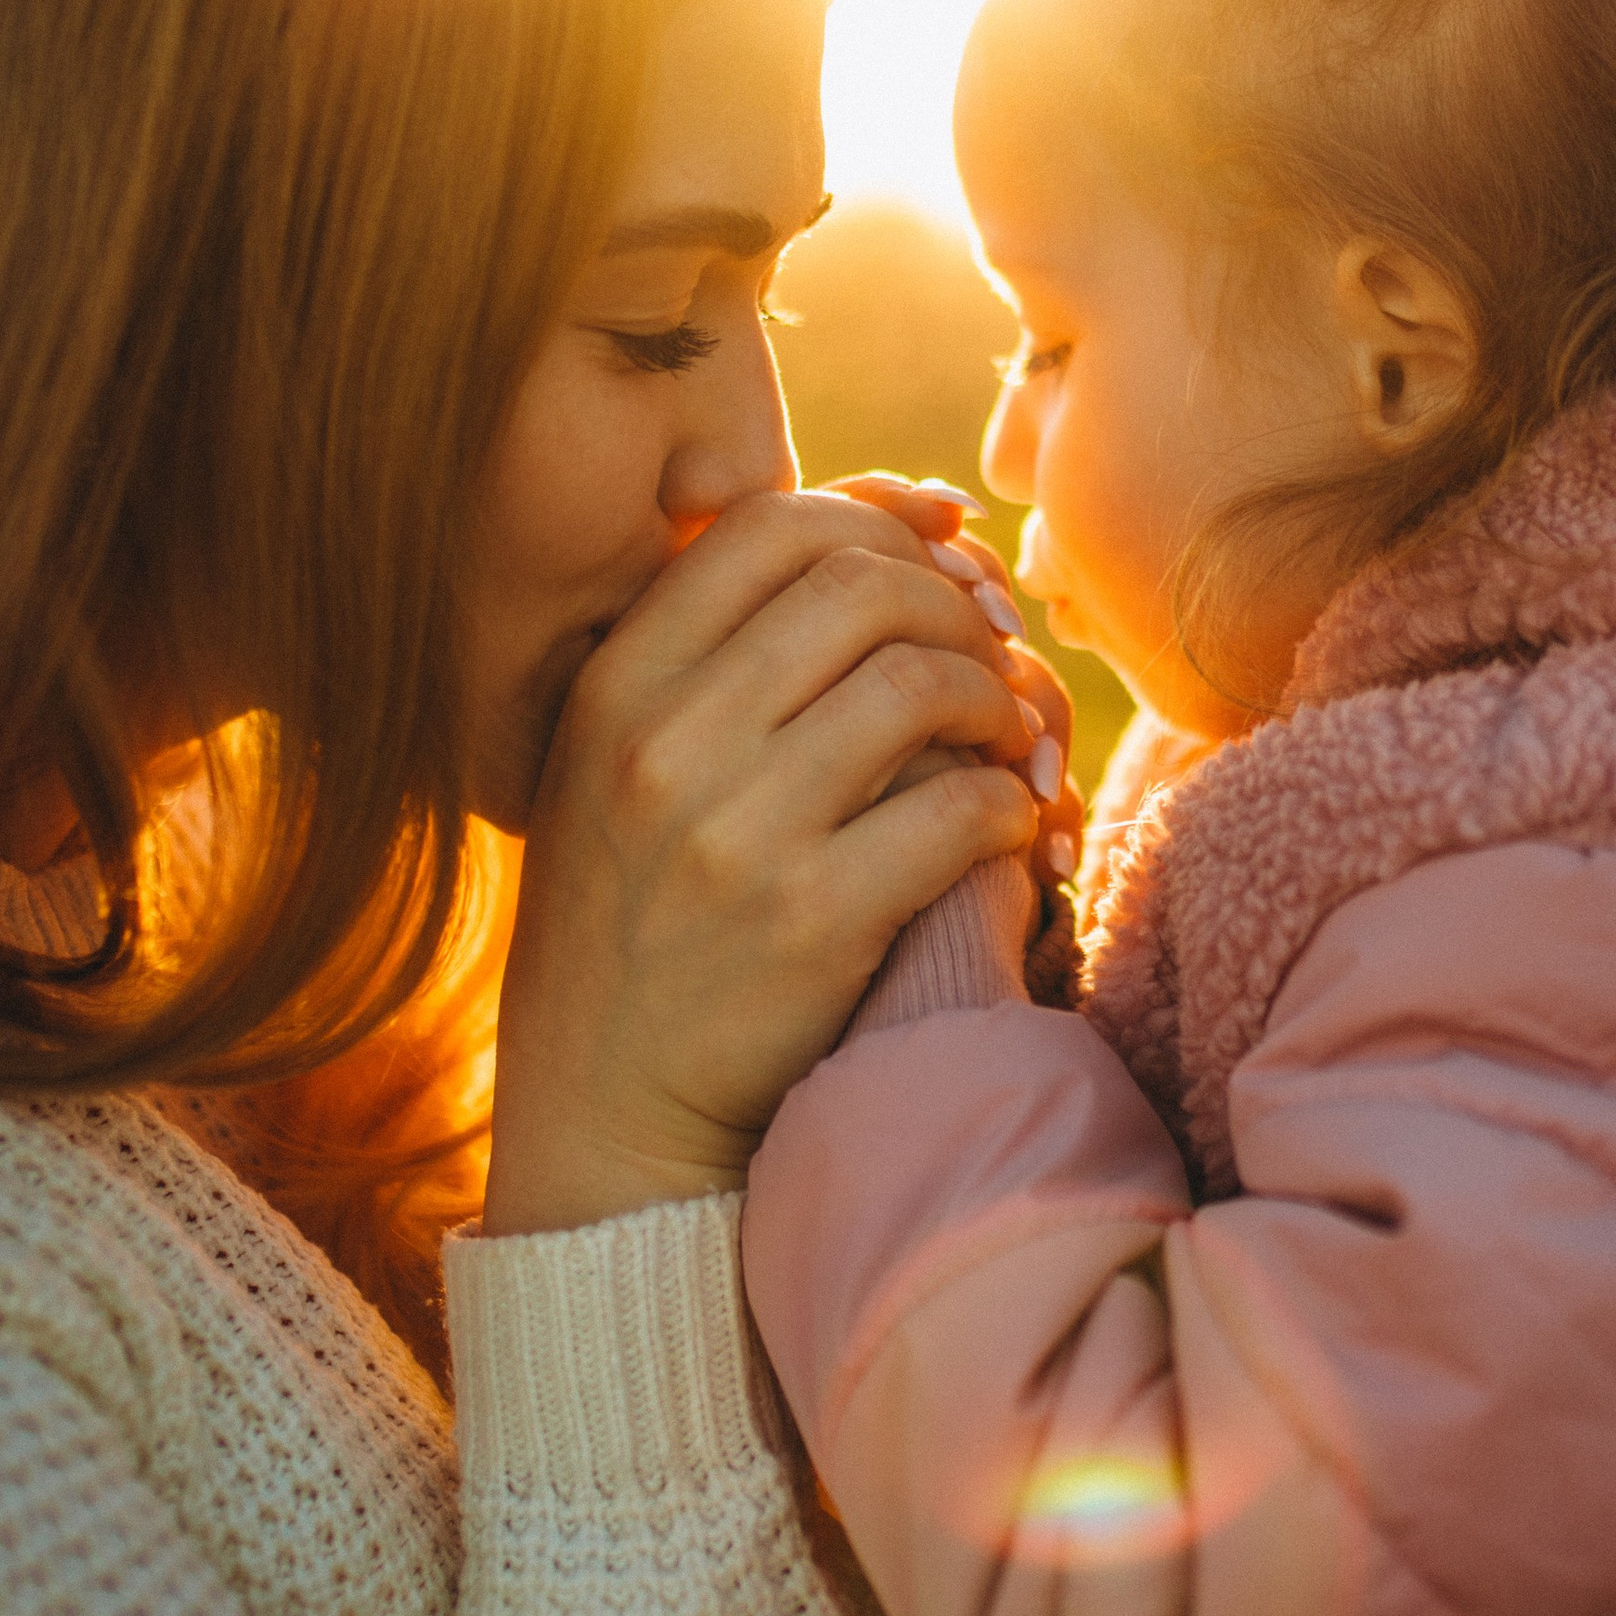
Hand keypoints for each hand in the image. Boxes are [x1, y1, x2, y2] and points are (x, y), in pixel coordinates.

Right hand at [486, 489, 1044, 1233]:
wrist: (605, 1105)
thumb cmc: (642, 909)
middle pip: (860, 588)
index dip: (877, 519)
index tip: (937, 558)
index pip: (766, 523)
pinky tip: (1008, 824)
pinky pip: (957, 811)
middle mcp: (662, 742)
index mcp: (614, 683)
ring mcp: (733, 832)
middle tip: (987, 656)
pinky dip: (1009, 804)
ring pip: (920, 685)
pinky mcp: (809, 923)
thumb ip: (724, 644)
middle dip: (952, 607)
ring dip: (995, 697)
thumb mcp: (623, 757)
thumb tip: (911, 510)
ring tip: (1006, 735)